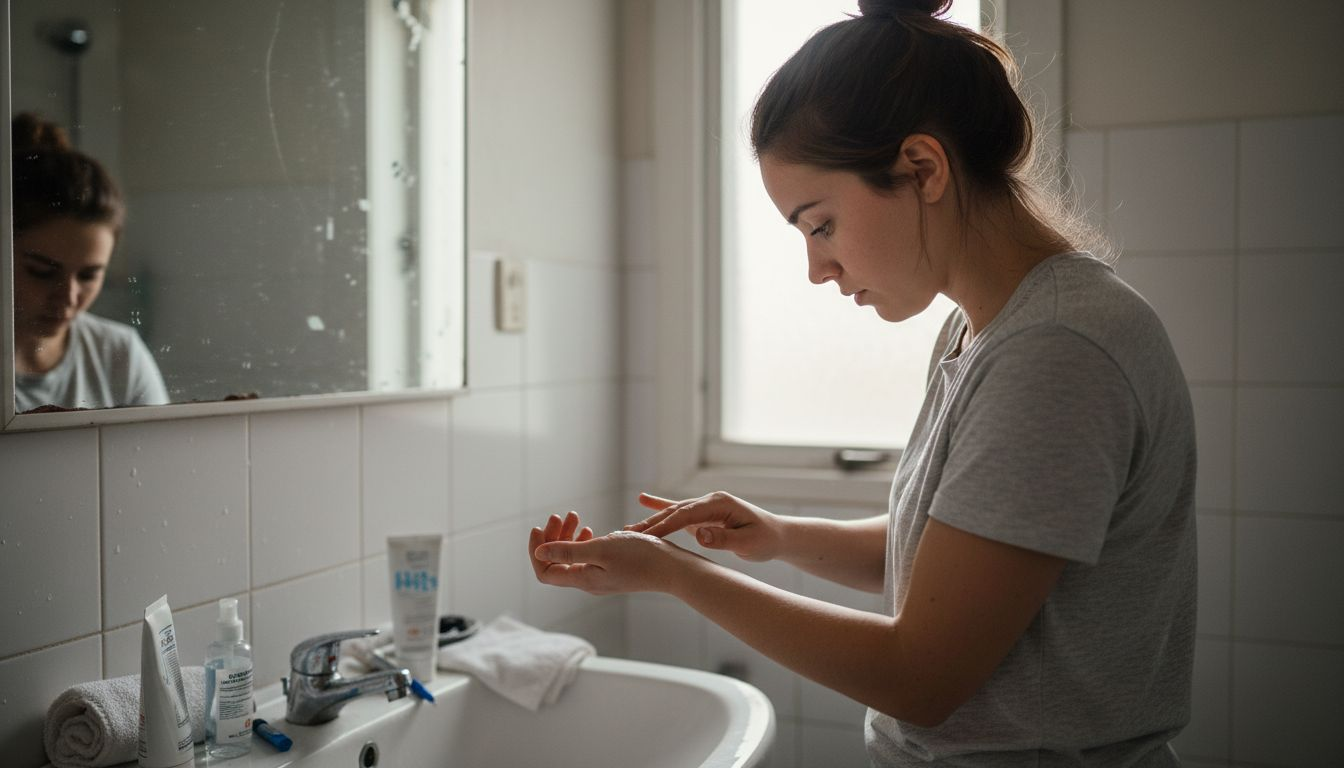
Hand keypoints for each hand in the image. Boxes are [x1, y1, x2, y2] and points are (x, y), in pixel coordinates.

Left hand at [529, 511, 699, 594]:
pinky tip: (589, 529)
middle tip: (559, 515)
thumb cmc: (640, 556)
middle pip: (556, 563)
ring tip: (574, 516)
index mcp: (583, 579)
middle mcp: (588, 581)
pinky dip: (582, 541)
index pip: (545, 572)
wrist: (673, 568)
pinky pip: (587, 557)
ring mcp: (600, 577)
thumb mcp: (601, 549)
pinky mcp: (612, 570)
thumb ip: (568, 552)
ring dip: (567, 536)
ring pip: (572, 557)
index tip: (538, 528)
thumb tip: (539, 553)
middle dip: (552, 538)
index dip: (536, 551)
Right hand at [625, 491, 784, 562]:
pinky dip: (661, 506)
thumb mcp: (748, 543)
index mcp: (719, 503)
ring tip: (627, 529)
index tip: (646, 537)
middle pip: (674, 512)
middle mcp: (710, 501)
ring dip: (651, 520)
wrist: (777, 535)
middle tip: (627, 536)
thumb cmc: (765, 539)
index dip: (665, 526)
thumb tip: (699, 535)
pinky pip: (679, 511)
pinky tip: (643, 499)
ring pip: (673, 513)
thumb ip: (723, 539)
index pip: (686, 514)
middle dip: (651, 524)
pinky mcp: (703, 515)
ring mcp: (705, 506)